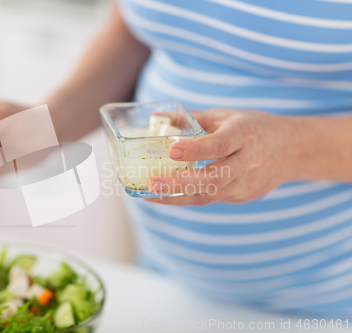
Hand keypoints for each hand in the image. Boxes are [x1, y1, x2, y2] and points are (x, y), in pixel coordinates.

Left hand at [146, 109, 298, 205]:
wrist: (293, 150)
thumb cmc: (253, 128)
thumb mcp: (226, 116)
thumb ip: (192, 118)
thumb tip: (156, 119)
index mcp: (245, 134)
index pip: (220, 144)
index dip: (196, 150)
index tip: (172, 151)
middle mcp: (248, 161)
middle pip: (213, 177)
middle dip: (180, 183)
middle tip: (152, 182)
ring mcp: (247, 183)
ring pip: (210, 195)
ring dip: (177, 196)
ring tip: (149, 193)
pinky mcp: (242, 196)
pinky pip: (211, 198)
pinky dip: (187, 197)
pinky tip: (165, 195)